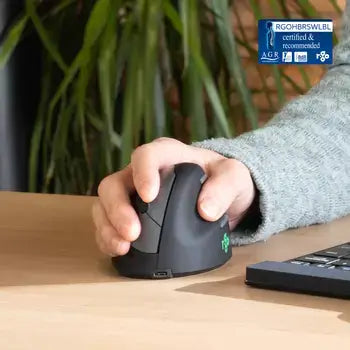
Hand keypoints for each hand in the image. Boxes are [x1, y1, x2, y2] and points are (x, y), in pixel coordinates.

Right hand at [92, 137, 255, 255]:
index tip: (149, 196)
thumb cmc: (223, 179)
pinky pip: (108, 223)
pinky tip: (119, 250)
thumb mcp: (234, 177)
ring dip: (108, 226)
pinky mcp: (129, 214)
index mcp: (167, 156)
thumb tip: (205, 210)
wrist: (219, 196)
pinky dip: (108, 237)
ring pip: (104, 204)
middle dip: (117, 209)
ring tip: (122, 247)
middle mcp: (142, 173)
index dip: (142, 173)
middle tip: (132, 233)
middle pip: (114, 183)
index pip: (146, 156)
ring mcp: (132, 194)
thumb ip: (224, 187)